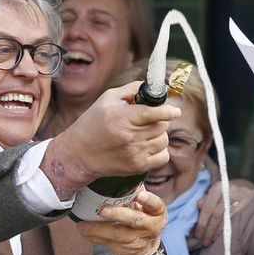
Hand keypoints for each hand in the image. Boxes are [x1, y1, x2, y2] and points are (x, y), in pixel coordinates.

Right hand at [42, 81, 179, 198]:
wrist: (78, 154)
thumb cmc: (91, 124)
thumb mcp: (105, 100)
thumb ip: (130, 90)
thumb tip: (152, 88)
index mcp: (122, 117)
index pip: (154, 113)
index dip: (168, 111)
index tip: (175, 111)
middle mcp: (129, 136)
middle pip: (162, 126)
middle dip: (159, 121)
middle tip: (147, 121)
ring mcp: (134, 153)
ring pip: (163, 140)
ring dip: (158, 135)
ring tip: (144, 134)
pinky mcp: (136, 167)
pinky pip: (163, 157)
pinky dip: (159, 151)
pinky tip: (147, 147)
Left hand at [77, 189, 166, 254]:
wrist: (143, 249)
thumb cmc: (140, 218)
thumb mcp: (144, 207)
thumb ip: (134, 192)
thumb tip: (114, 172)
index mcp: (156, 212)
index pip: (156, 205)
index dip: (148, 200)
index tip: (139, 195)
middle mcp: (150, 226)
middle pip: (135, 220)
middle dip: (118, 214)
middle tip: (102, 210)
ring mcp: (138, 240)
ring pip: (118, 234)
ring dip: (98, 229)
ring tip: (83, 224)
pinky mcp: (125, 249)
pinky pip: (107, 243)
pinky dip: (93, 237)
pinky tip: (84, 231)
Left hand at [194, 179, 253, 245]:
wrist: (248, 185)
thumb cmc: (227, 189)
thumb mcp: (216, 190)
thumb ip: (207, 198)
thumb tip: (198, 206)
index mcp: (218, 187)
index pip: (208, 208)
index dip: (202, 223)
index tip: (197, 235)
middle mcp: (229, 192)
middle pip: (216, 214)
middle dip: (209, 230)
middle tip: (204, 241)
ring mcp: (240, 197)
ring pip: (225, 218)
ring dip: (216, 231)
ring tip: (210, 241)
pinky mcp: (247, 203)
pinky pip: (234, 219)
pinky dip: (225, 228)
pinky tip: (220, 235)